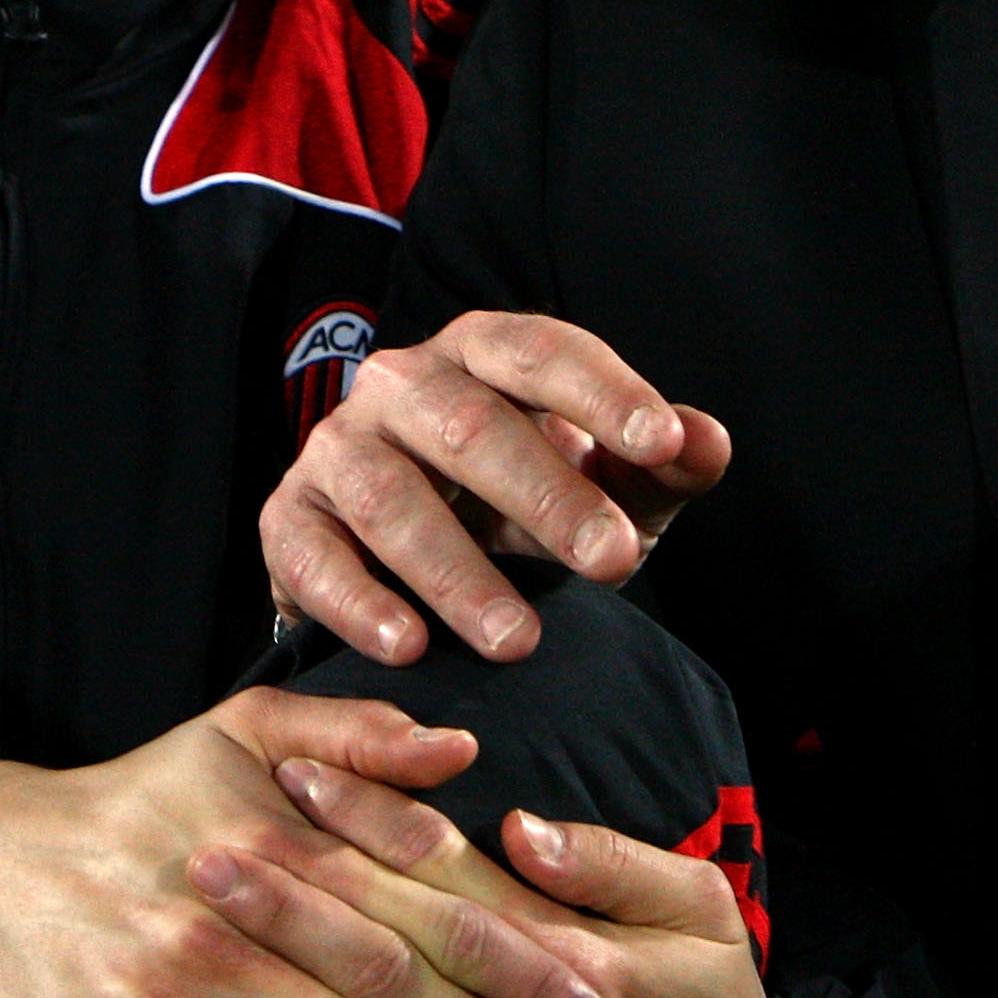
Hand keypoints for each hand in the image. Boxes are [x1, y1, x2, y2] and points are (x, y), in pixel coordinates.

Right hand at [261, 311, 732, 665]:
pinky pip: (312, 555)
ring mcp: (337, 448)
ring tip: (519, 640)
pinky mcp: (290, 519)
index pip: (541, 352)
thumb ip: (658, 468)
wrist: (407, 563)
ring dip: (456, 571)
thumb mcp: (603, 486)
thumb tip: (708, 441)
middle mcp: (401, 384)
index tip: (663, 443)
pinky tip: (408, 646)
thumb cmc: (523, 508)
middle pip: (470, 426)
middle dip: (547, 496)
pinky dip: (357, 601)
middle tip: (615, 561)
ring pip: (390, 496)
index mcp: (482, 353)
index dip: (603, 393)